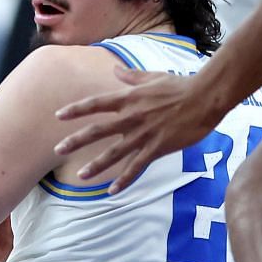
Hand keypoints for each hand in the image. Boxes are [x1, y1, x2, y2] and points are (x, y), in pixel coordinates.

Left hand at [53, 67, 222, 192]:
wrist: (205, 97)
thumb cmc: (180, 85)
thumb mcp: (153, 77)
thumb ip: (131, 77)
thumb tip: (115, 69)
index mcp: (129, 98)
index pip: (96, 103)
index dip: (76, 110)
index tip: (59, 115)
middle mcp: (131, 117)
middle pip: (98, 130)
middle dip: (76, 140)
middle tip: (57, 149)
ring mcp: (144, 134)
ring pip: (114, 153)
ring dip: (96, 165)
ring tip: (80, 175)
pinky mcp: (157, 148)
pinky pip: (136, 167)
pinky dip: (124, 180)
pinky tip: (112, 191)